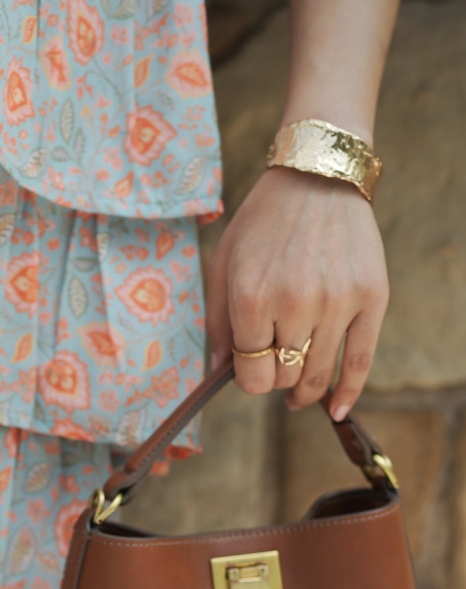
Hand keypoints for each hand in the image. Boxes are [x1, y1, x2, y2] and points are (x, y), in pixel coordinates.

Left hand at [206, 165, 388, 419]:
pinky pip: (360, 362)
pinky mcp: (371, 299)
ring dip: (305, 391)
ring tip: (298, 394)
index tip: (250, 370)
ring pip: (318, 376)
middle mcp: (295, 304)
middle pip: (284, 376)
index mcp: (252, 298)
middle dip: (275, 378)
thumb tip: (221, 370)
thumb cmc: (262, 222)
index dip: (248, 380)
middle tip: (274, 364)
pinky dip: (347, 393)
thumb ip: (217, 321)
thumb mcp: (223, 263)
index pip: (251, 374)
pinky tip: (335, 410)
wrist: (317, 178)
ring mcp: (337, 303)